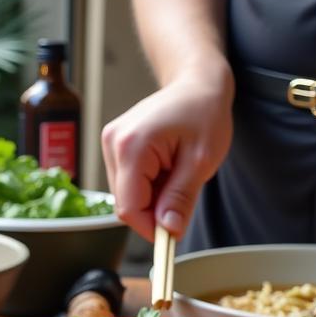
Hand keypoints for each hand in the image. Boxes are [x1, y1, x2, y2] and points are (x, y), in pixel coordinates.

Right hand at [101, 63, 233, 240]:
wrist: (197, 83)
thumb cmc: (203, 112)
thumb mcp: (201, 161)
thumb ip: (181, 198)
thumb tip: (168, 230)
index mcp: (131, 145)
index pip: (129, 208)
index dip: (150, 228)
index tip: (173, 233)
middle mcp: (113, 143)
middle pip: (126, 203)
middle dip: (155, 210)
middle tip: (184, 192)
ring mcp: (112, 144)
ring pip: (128, 196)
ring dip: (153, 198)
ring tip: (176, 174)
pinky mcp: (116, 147)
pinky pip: (129, 183)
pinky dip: (150, 186)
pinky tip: (167, 169)